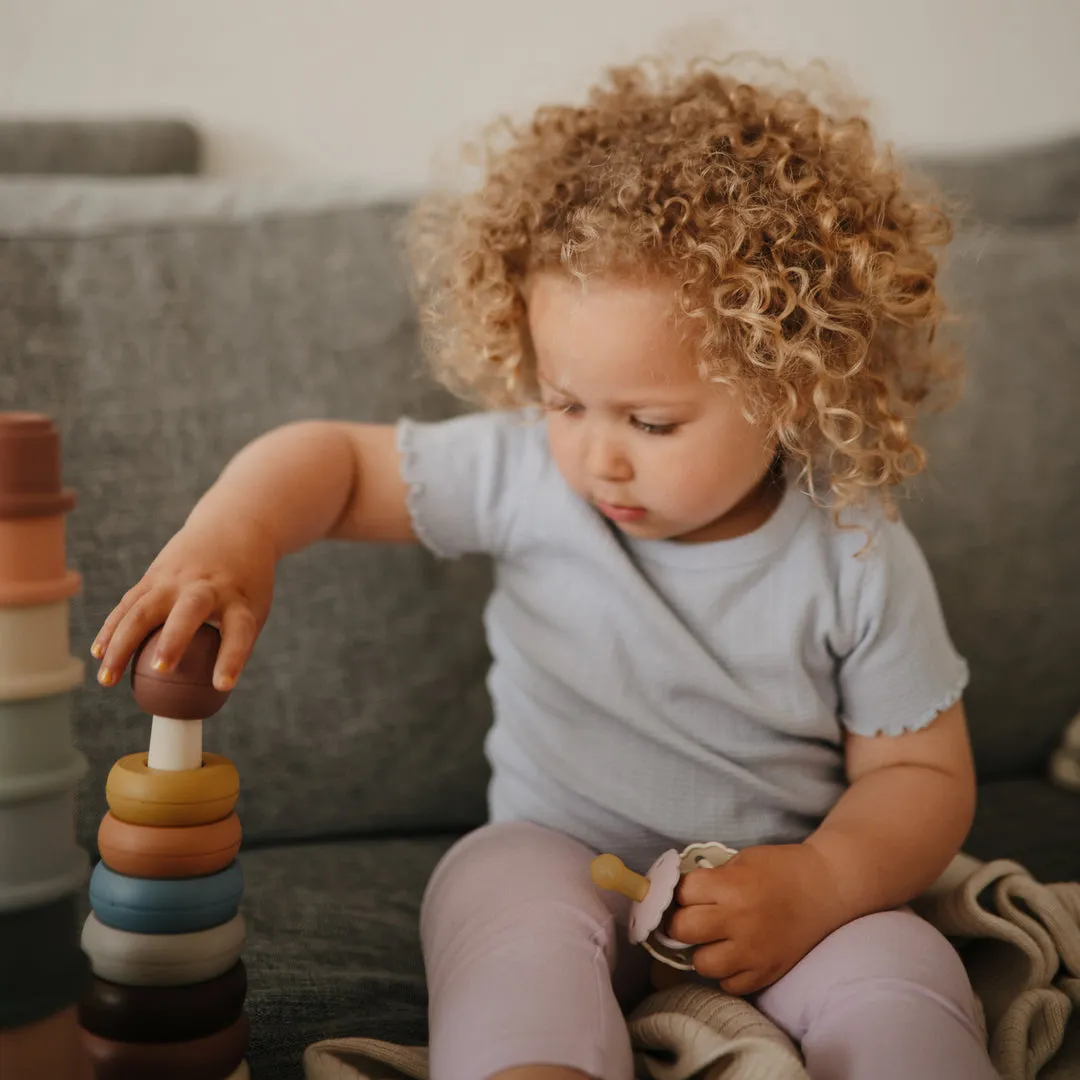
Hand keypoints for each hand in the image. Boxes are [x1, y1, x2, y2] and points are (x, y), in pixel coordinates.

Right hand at [91, 515, 276, 692]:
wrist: (233, 528)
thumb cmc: (245, 584)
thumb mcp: (253, 609)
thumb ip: (234, 645)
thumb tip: (209, 695)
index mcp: (239, 599)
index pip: (239, 631)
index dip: (231, 658)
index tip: (223, 685)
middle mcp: (207, 586)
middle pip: (189, 610)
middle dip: (173, 639)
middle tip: (161, 670)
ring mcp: (176, 578)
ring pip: (144, 609)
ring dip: (122, 644)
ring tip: (107, 680)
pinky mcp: (154, 575)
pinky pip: (128, 604)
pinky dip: (112, 629)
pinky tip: (99, 654)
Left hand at [665, 843, 847, 994]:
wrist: (826, 888)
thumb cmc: (781, 868)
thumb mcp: (741, 860)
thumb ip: (713, 878)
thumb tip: (681, 895)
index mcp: (732, 886)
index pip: (683, 894)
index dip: (681, 892)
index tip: (687, 893)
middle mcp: (739, 921)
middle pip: (683, 929)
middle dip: (681, 922)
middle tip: (691, 918)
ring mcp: (753, 951)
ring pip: (702, 964)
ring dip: (702, 951)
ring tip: (714, 940)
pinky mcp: (767, 972)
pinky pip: (730, 985)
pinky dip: (727, 973)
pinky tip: (734, 956)